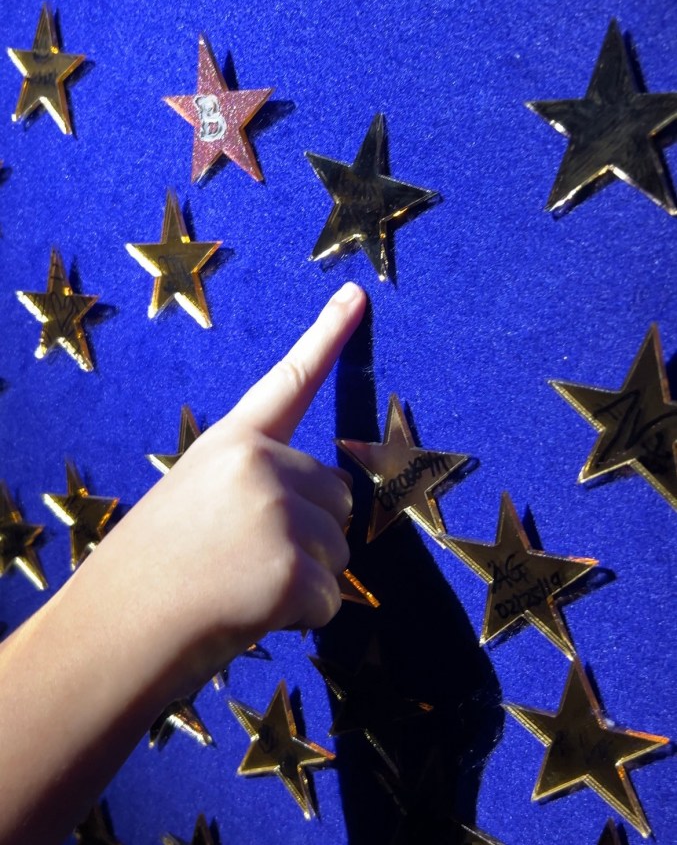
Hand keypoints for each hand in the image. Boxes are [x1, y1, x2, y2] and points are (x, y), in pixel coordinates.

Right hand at [83, 281, 366, 692]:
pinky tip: (247, 616)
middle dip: (311, 533)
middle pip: (338, 496)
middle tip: (247, 562)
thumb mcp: (194, 501)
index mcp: (231, 442)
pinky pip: (330, 600)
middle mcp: (261, 463)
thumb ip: (255, 486)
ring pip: (339, 550)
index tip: (358, 296)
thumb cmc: (146, 573)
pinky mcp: (293, 569)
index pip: (289, 381)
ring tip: (239, 589)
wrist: (107, 636)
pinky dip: (300, 618)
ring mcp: (279, 512)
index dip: (329, 336)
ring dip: (304, 578)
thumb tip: (325, 509)